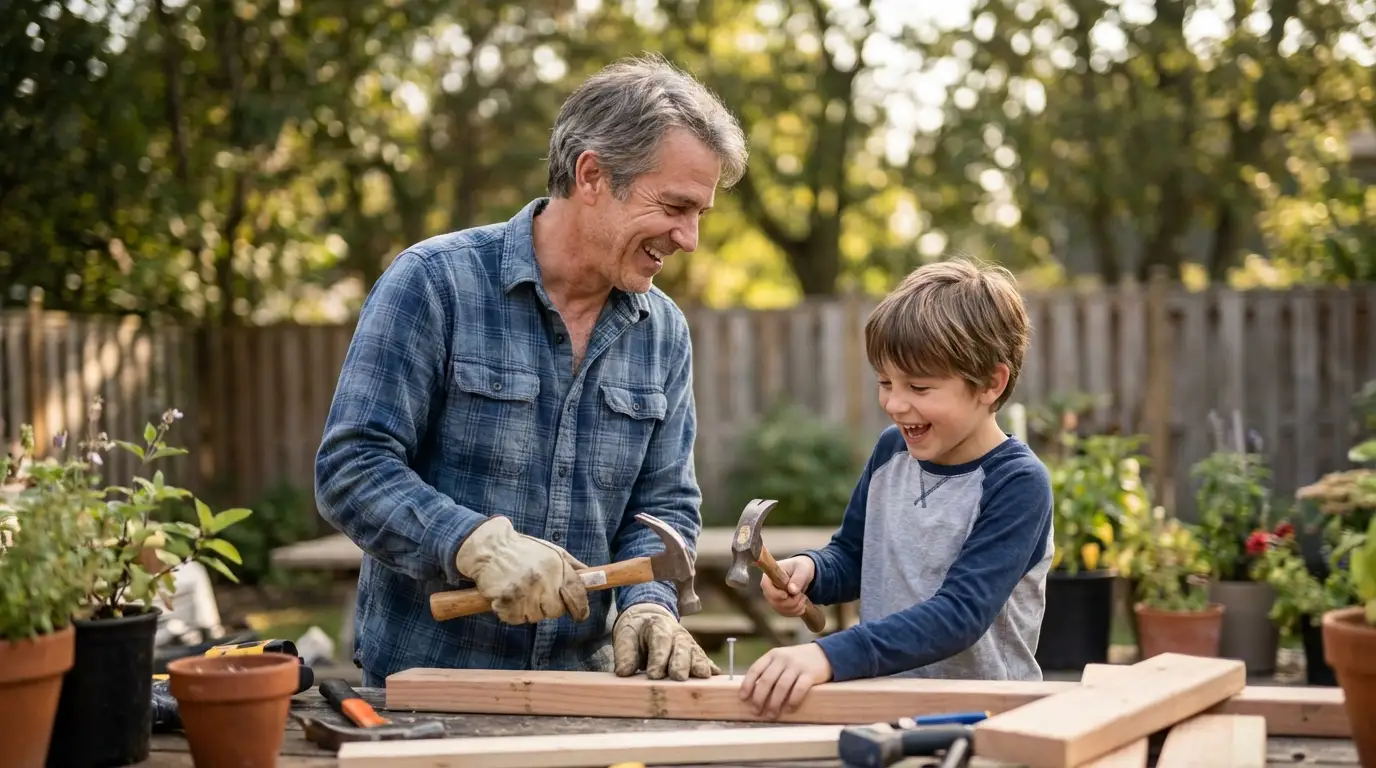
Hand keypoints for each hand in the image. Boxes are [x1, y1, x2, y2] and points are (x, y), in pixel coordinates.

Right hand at [454, 516, 590, 623]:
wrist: (490, 548)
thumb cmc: (523, 549)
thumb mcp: (552, 551)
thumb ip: (572, 566)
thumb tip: (593, 577)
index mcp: (556, 567)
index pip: (577, 595)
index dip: (581, 608)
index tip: (580, 614)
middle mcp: (542, 580)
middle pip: (556, 611)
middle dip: (550, 606)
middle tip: (539, 594)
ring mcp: (523, 593)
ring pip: (535, 617)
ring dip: (530, 609)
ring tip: (522, 591)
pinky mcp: (505, 603)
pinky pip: (515, 619)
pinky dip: (513, 612)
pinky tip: (509, 596)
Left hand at [613, 603, 719, 680]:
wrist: (649, 620)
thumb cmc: (636, 631)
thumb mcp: (624, 636)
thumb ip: (624, 653)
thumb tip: (624, 672)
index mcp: (659, 626)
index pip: (661, 641)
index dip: (658, 658)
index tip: (654, 675)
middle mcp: (677, 634)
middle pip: (682, 647)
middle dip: (681, 663)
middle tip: (678, 678)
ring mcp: (689, 644)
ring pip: (696, 653)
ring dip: (699, 665)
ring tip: (702, 676)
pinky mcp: (695, 654)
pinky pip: (705, 660)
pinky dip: (711, 668)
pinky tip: (716, 676)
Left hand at [739, 643, 832, 719]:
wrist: (825, 653)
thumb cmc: (798, 661)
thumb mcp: (781, 659)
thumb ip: (769, 671)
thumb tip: (753, 693)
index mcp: (773, 655)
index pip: (755, 669)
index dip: (747, 684)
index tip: (743, 698)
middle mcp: (783, 658)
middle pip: (767, 680)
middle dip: (759, 698)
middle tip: (756, 711)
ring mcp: (797, 665)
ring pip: (781, 687)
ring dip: (774, 703)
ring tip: (771, 715)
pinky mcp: (810, 674)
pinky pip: (799, 689)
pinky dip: (792, 701)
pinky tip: (788, 710)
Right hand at [760, 555, 815, 617]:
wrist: (803, 574)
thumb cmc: (800, 568)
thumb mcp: (802, 570)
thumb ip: (798, 579)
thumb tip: (792, 590)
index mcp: (769, 575)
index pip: (766, 586)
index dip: (776, 593)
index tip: (787, 594)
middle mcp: (768, 588)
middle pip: (774, 601)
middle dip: (791, 602)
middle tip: (802, 595)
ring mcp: (772, 598)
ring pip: (780, 609)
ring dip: (795, 607)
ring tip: (803, 598)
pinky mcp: (778, 606)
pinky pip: (785, 613)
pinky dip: (795, 611)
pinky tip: (802, 605)